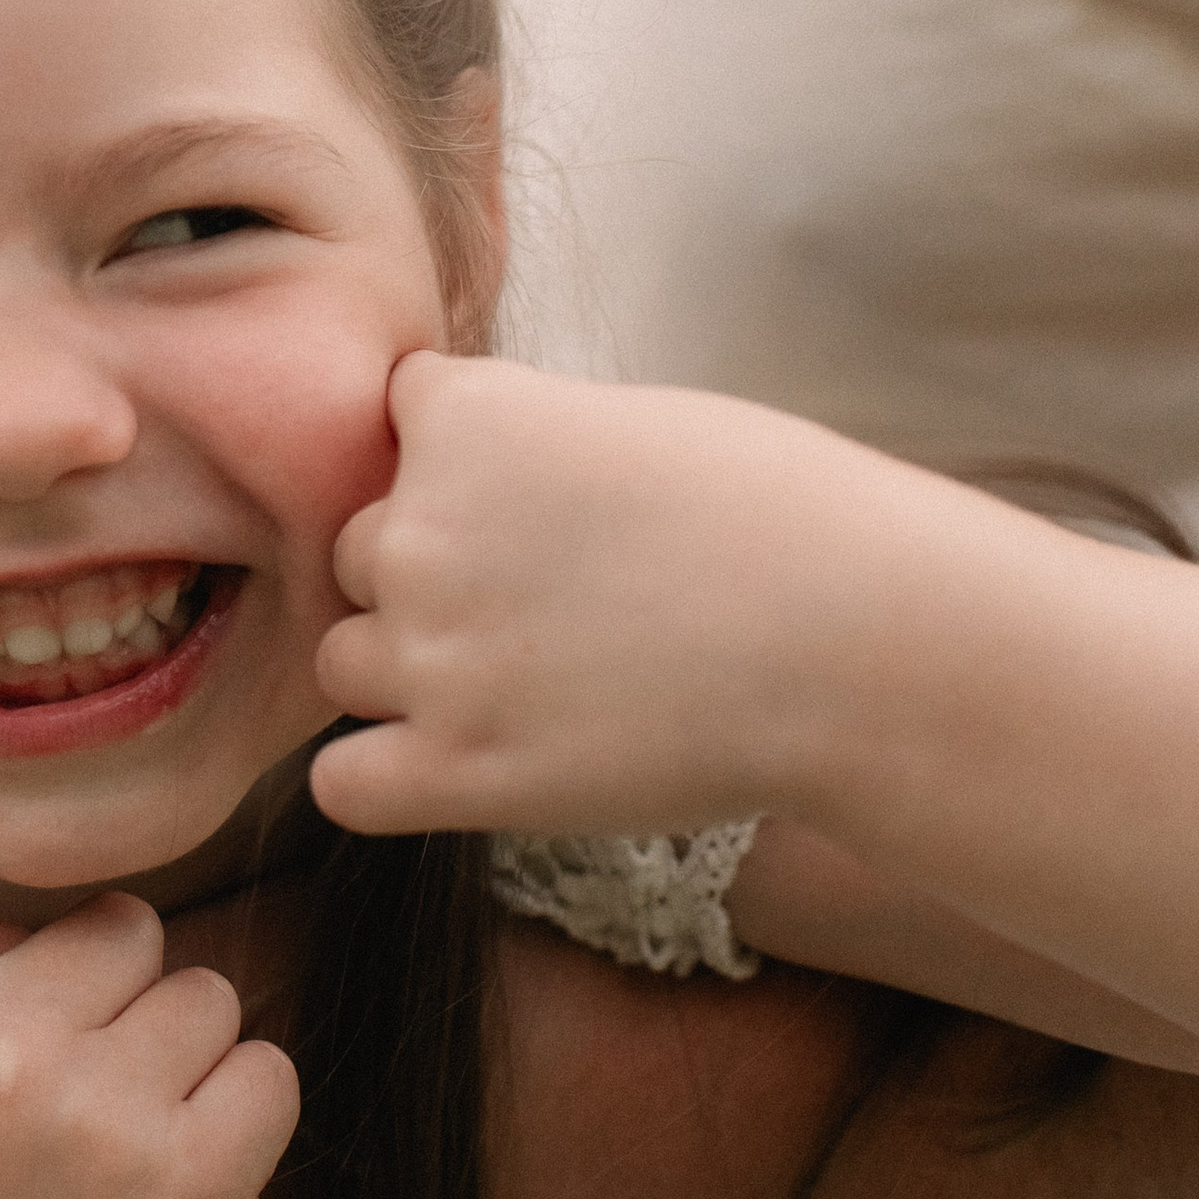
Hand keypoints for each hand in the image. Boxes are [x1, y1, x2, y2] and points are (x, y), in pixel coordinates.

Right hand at [0, 661, 300, 1198]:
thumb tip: (85, 927)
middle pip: (127, 930)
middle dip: (129, 1005)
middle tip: (82, 1124)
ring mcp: (97, 1111)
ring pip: (207, 996)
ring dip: (192, 1069)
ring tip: (129, 1170)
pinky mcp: (194, 1163)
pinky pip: (263, 1070)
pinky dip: (246, 1126)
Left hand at [309, 354, 859, 841]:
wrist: (854, 643)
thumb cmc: (778, 519)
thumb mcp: (631, 424)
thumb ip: (521, 444)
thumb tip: (463, 474)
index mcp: (465, 417)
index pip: (397, 419)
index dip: (462, 462)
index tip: (544, 502)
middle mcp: (419, 528)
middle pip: (357, 549)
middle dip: (430, 574)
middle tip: (547, 606)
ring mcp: (431, 655)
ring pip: (344, 661)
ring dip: (408, 676)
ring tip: (524, 686)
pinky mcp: (456, 769)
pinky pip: (345, 780)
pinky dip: (384, 777)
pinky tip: (458, 766)